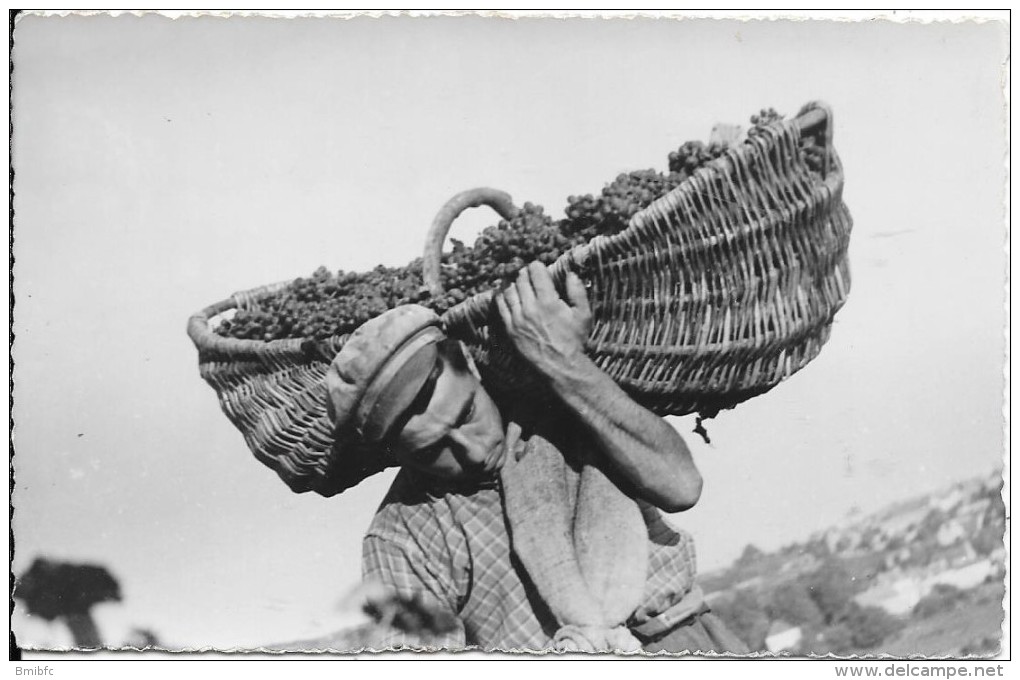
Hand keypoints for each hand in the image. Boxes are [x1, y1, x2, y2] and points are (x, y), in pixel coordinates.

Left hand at [495, 262, 591, 378]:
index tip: (539, 268)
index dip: (537, 266)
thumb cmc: (573, 340)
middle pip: (520, 279)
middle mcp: (530, 308)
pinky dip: (502, 296)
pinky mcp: (510, 329)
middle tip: (529, 274)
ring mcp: (517, 319)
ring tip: (518, 282)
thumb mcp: (583, 314)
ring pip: (509, 290)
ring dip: (513, 283)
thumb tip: (570, 273)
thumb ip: (577, 291)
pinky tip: (505, 293)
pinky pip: (500, 306)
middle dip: (525, 273)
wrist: (560, 365)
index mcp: (548, 301)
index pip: (535, 272)